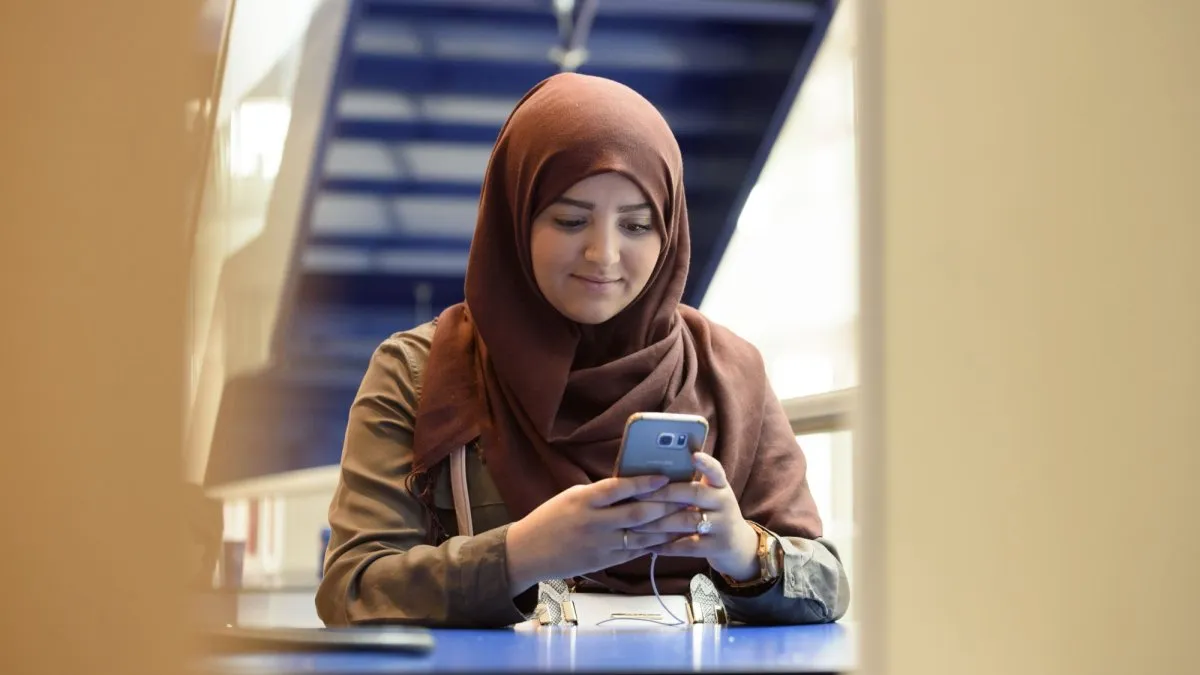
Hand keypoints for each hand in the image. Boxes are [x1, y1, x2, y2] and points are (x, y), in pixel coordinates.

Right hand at [504, 475, 689, 594]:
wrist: (528, 552)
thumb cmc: (550, 519)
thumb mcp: (571, 497)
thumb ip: (600, 493)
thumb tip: (632, 484)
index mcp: (584, 500)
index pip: (618, 488)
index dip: (643, 482)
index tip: (666, 476)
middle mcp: (594, 522)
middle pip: (638, 513)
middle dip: (667, 506)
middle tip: (691, 498)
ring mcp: (600, 544)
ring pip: (642, 535)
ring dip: (669, 527)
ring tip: (691, 519)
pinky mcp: (604, 562)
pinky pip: (635, 552)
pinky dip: (655, 545)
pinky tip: (672, 539)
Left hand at [632, 453, 760, 581]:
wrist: (739, 546)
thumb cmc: (714, 515)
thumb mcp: (710, 498)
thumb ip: (690, 487)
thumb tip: (653, 474)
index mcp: (720, 486)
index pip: (716, 470)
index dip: (706, 463)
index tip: (693, 455)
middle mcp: (724, 502)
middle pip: (694, 493)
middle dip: (664, 494)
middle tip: (638, 494)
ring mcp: (723, 525)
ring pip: (687, 521)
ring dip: (659, 523)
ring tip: (637, 525)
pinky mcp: (718, 547)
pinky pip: (688, 546)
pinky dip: (667, 547)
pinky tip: (650, 546)